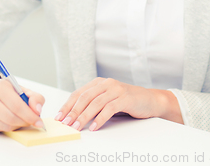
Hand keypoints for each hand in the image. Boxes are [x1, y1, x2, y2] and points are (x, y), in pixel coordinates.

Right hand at [0, 75, 44, 132]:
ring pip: (5, 126)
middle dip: (24, 122)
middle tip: (31, 121)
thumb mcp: (24, 90)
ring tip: (21, 119)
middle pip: (10, 117)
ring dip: (17, 125)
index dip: (29, 115)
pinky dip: (9, 128)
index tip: (38, 121)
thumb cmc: (10, 92)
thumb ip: (35, 98)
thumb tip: (37, 110)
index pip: (16, 105)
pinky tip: (12, 121)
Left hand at [54, 77, 182, 131]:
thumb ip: (93, 104)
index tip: (59, 117)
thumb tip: (74, 117)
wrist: (149, 100)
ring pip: (95, 103)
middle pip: (85, 97)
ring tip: (77, 126)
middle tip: (65, 123)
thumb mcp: (107, 99)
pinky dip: (100, 119)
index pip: (78, 93)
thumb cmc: (126, 101)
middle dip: (73, 111)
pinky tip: (94, 127)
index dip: (67, 105)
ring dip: (84, 116)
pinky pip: (109, 108)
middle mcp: (106, 83)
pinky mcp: (125, 97)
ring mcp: (116, 89)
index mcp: (99, 82)